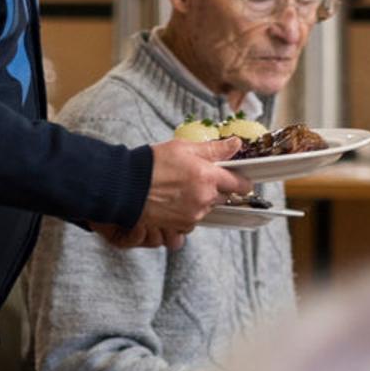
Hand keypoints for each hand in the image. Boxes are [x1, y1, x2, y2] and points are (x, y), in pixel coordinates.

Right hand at [127, 137, 246, 244]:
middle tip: (200, 177)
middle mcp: (204, 198)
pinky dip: (189, 211)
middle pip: (224, 197)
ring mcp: (193, 214)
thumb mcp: (184, 148)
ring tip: (182, 188)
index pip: (239, 184)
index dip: (242, 181)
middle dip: (217, 188)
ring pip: (208, 208)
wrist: (126, 187)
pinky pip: (194, 219)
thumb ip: (214, 149)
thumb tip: (236, 145)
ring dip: (202, 200)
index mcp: (208, 177)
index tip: (242, 180)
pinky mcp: (181, 225)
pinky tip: (175, 200)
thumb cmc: (152, 164)